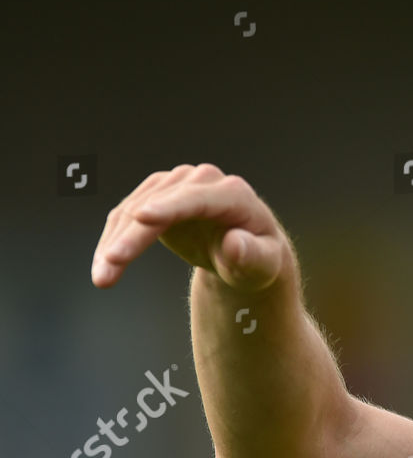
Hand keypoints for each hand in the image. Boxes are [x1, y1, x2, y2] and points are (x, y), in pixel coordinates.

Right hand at [91, 163, 289, 292]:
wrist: (246, 251)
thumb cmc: (259, 259)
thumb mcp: (264, 265)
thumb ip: (252, 256)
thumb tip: (233, 243)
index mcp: (234, 194)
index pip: (198, 198)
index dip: (170, 207)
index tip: (142, 218)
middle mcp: (201, 180)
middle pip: (159, 206)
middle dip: (133, 235)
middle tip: (111, 264)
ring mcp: (175, 185)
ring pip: (134, 210)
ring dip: (115, 242)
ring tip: (102, 277)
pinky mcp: (154, 196)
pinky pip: (125, 217)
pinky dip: (112, 241)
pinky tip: (103, 266)